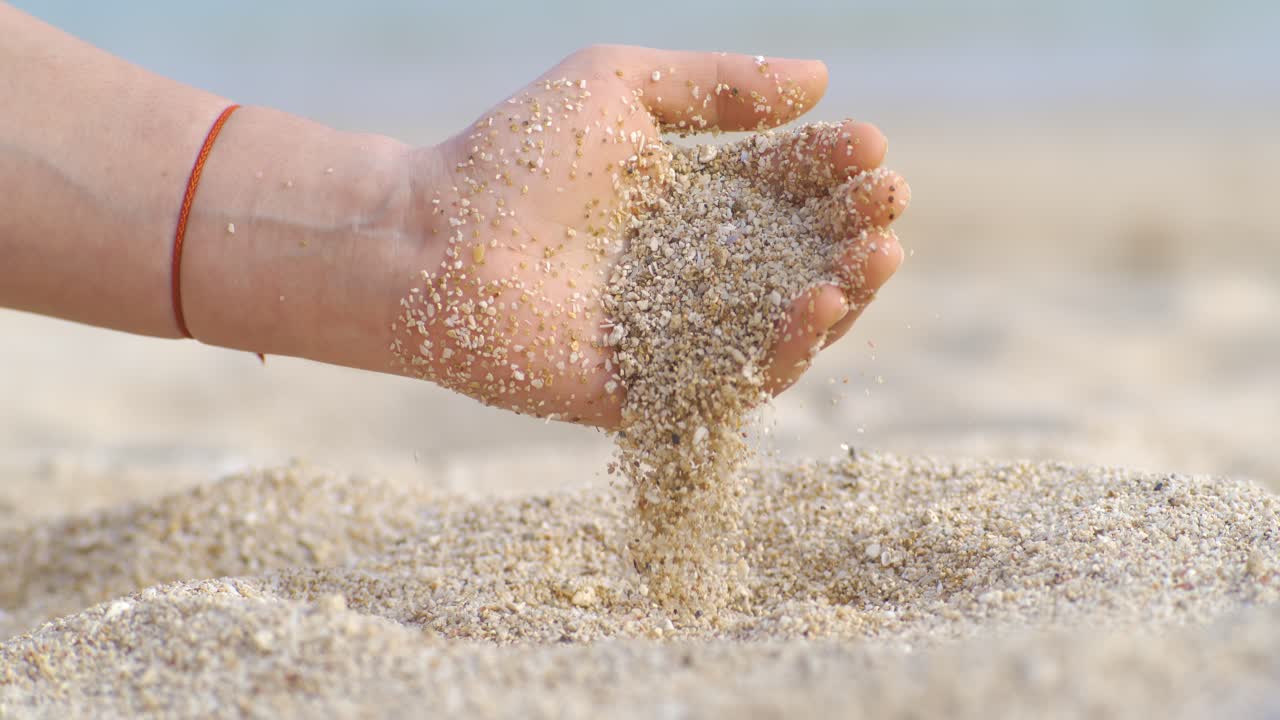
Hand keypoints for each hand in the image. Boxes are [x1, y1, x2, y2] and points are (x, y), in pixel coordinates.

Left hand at [395, 45, 908, 428]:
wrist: (430, 239)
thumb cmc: (515, 155)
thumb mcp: (621, 89)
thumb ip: (717, 85)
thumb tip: (819, 77)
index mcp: (693, 201)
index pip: (785, 186)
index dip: (832, 167)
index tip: (870, 144)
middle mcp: (697, 271)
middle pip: (800, 254)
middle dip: (852, 226)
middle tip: (888, 198)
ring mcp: (682, 335)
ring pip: (788, 321)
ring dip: (843, 288)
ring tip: (876, 251)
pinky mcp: (660, 392)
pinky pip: (741, 378)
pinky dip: (788, 345)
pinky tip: (818, 300)